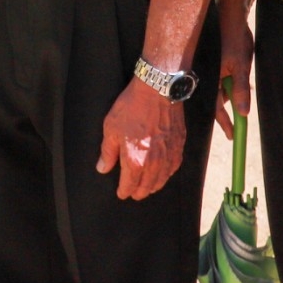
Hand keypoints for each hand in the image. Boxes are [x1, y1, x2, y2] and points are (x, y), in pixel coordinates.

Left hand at [96, 76, 186, 199]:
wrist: (157, 90)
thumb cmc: (132, 107)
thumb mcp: (111, 128)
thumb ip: (107, 152)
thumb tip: (103, 168)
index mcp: (135, 161)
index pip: (129, 186)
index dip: (123, 191)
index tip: (121, 193)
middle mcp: (154, 164)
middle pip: (146, 188)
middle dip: (138, 192)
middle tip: (133, 192)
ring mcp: (169, 156)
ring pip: (161, 181)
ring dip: (153, 186)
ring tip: (147, 186)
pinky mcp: (179, 146)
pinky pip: (173, 168)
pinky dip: (166, 174)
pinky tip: (163, 173)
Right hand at [216, 0, 253, 133]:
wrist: (231, 11)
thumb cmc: (235, 36)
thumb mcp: (242, 65)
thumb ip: (240, 89)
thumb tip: (243, 113)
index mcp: (210, 77)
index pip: (217, 107)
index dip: (225, 123)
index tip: (232, 136)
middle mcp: (206, 74)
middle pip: (216, 100)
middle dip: (227, 109)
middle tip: (235, 125)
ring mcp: (209, 67)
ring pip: (219, 88)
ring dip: (228, 94)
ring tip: (238, 92)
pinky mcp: (213, 60)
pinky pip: (219, 78)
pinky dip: (227, 83)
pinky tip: (234, 77)